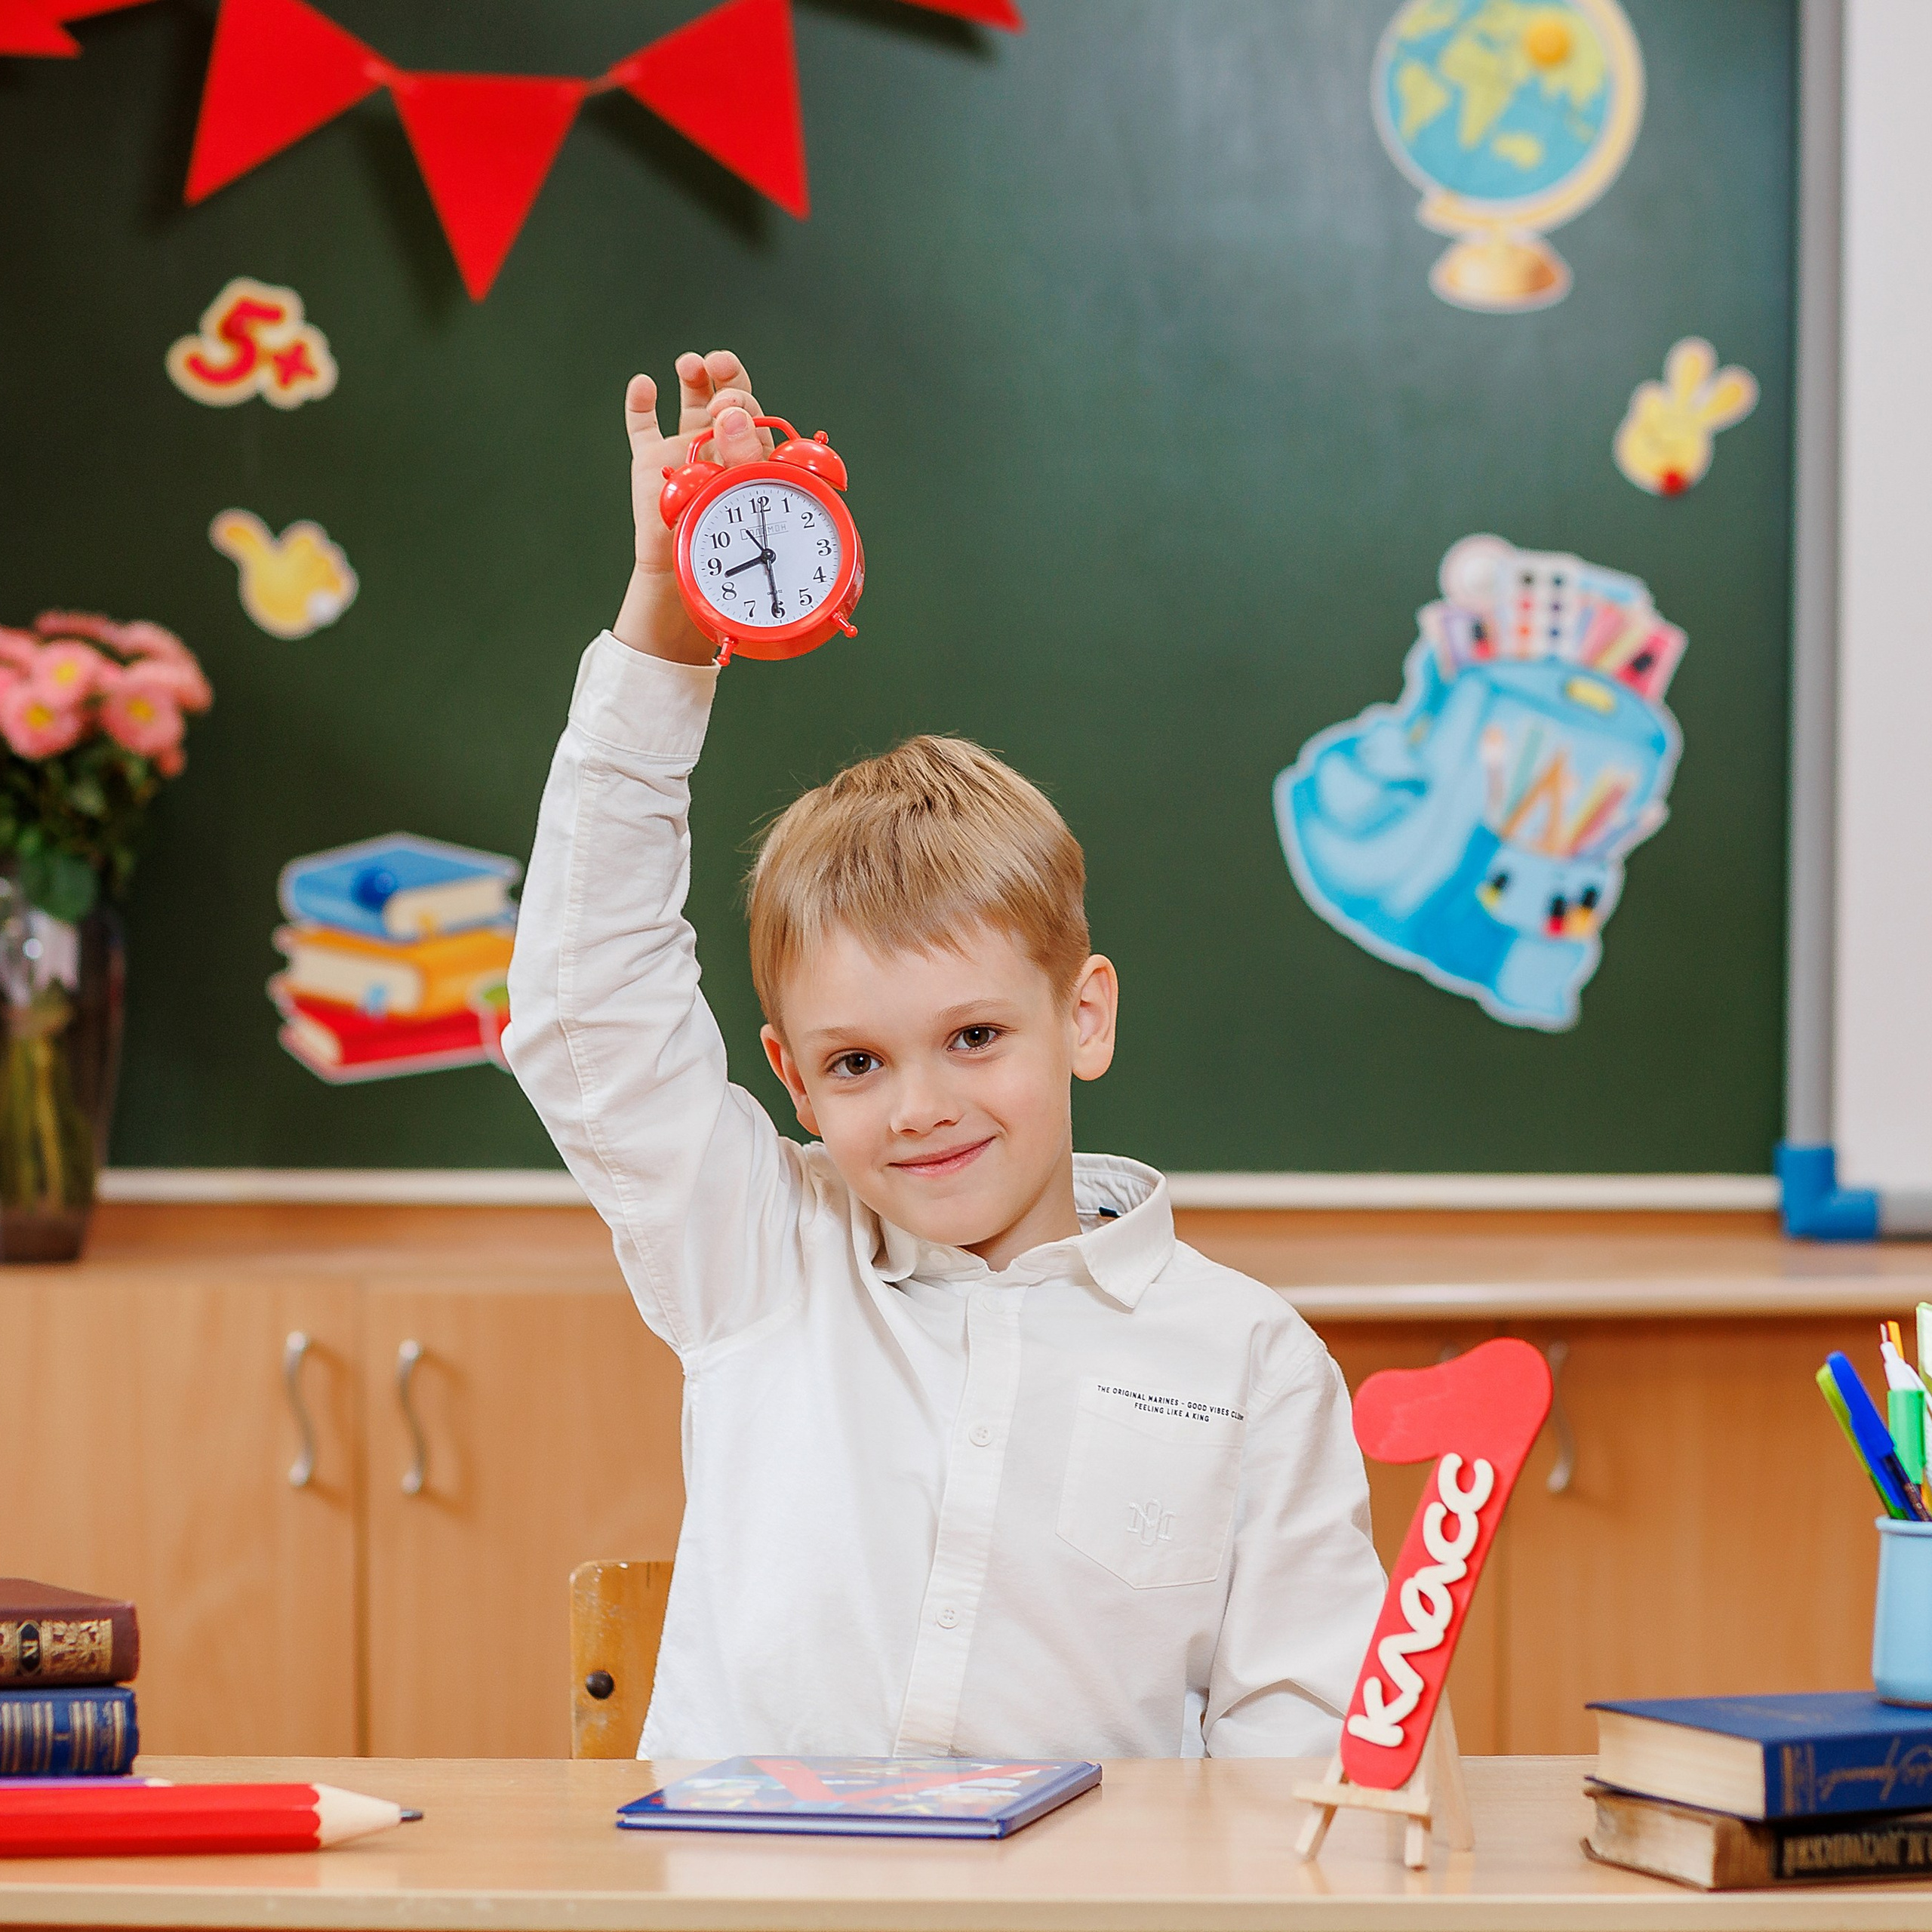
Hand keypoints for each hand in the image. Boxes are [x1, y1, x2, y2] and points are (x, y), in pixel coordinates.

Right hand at [613, 350, 774, 662]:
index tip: (731, 405)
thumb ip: (744, 456)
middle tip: (718, 371)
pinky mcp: (651, 459)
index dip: (745, 399)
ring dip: (695, 375)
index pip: (755, 414)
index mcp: (753, 457)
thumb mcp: (745, 499)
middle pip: (728, 397)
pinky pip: (644, 424)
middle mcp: (722, 448)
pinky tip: (645, 384)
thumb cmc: (728, 549)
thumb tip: (730, 411)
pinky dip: (641, 402)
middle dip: (726, 379)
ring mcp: (685, 450)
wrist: (686, 581)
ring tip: (692, 364)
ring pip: (691, 400)